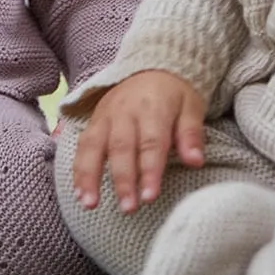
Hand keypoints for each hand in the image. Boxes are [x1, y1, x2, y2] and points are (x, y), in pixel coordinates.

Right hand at [72, 69, 204, 213]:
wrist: (153, 67)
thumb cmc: (175, 94)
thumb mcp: (191, 107)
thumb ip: (191, 134)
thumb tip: (196, 162)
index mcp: (153, 107)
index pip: (151, 143)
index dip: (150, 171)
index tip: (149, 197)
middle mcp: (125, 111)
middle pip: (122, 147)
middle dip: (123, 180)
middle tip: (128, 208)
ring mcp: (106, 115)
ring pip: (94, 146)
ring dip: (90, 176)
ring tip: (90, 205)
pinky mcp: (94, 121)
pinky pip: (82, 145)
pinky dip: (78, 170)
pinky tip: (79, 194)